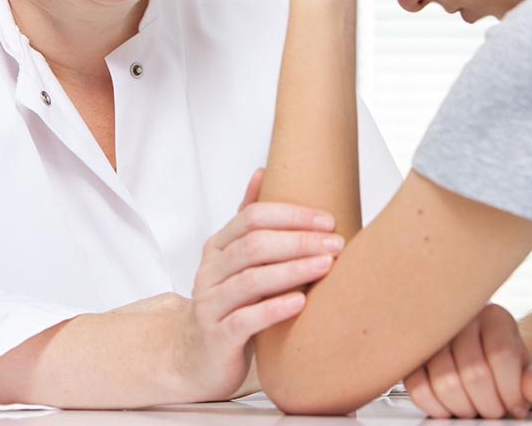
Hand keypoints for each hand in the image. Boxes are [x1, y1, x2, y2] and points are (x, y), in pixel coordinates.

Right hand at [177, 168, 344, 399]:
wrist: (195, 360)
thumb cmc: (226, 304)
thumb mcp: (233, 261)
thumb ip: (247, 221)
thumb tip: (262, 171)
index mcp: (217, 248)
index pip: (251, 217)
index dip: (290, 215)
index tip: (328, 219)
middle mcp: (209, 272)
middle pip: (253, 245)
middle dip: (298, 241)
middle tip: (335, 243)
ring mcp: (210, 305)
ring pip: (250, 280)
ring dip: (293, 270)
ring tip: (326, 265)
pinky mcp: (217, 338)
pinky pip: (245, 320)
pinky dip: (274, 309)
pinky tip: (301, 302)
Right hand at [404, 304, 531, 419]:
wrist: (477, 347)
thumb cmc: (500, 357)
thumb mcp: (524, 364)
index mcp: (493, 316)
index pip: (501, 355)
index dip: (511, 391)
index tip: (515, 406)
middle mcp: (460, 318)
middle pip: (474, 373)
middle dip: (489, 405)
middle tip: (494, 410)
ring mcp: (432, 335)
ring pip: (445, 382)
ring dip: (464, 409)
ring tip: (474, 408)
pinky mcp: (412, 354)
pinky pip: (418, 388)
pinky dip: (437, 407)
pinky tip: (451, 406)